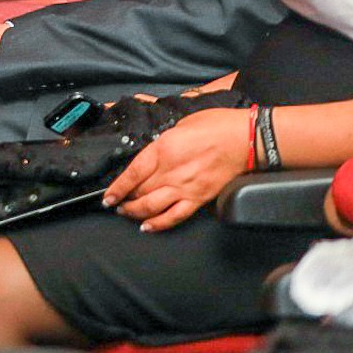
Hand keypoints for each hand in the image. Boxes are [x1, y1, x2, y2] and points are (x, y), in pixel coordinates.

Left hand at [104, 106, 252, 231]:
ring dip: (135, 212)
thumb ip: (163, 142)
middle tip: (115, 204)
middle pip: (139, 191)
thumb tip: (154, 153)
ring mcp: (185, 187)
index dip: (116, 187)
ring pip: (151, 206)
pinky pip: (175, 216)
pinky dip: (159, 224)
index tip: (107, 196)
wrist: (246, 139)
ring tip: (125, 213)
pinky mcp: (199, 198)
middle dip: (123, 199)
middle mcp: (170, 171)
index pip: (131, 173)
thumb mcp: (180, 125)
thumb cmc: (216, 125)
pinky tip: (148, 227)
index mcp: (162, 149)